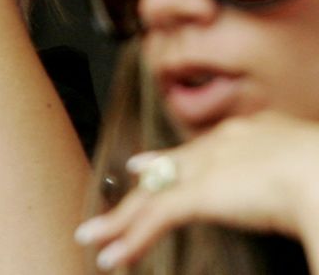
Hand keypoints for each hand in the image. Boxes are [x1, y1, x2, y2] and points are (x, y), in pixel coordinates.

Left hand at [75, 112, 318, 269]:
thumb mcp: (313, 176)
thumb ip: (297, 186)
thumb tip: (305, 203)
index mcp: (255, 134)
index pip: (200, 149)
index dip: (171, 160)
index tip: (148, 165)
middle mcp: (223, 144)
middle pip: (169, 169)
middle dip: (139, 188)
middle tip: (114, 206)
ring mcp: (207, 168)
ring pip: (153, 195)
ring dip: (121, 222)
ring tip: (95, 240)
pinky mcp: (197, 194)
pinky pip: (155, 219)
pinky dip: (132, 239)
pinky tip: (116, 257)